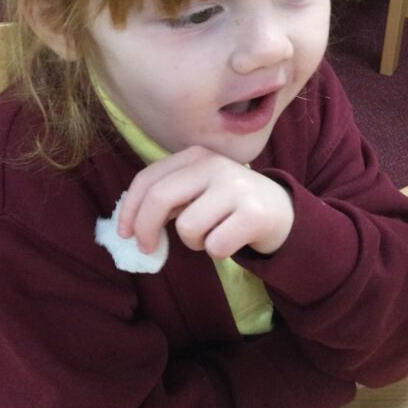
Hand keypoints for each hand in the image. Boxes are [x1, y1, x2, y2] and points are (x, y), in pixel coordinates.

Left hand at [117, 146, 293, 259]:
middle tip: (148, 249)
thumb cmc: (229, 204)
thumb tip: (130, 224)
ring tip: (211, 235)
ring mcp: (236, 186)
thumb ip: (168, 198)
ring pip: (187, 227)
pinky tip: (231, 240)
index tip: (125, 234)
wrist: (283, 212)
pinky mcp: (253, 213)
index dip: (129, 209)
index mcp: (196, 156)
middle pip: (159, 198)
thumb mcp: (198, 190)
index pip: (148, 179)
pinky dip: (217, 252)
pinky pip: (214, 245)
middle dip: (146, 230)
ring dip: (193, 242)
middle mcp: (215, 164)